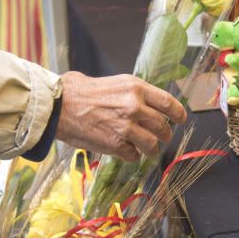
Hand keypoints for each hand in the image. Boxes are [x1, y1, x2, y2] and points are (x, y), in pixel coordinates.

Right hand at [56, 72, 187, 161]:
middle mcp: (135, 106)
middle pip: (163, 127)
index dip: (178, 114)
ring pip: (152, 145)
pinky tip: (125, 150)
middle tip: (160, 137)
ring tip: (144, 148)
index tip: (180, 119)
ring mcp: (126, 127)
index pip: (169, 103)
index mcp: (136, 88)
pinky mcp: (115, 145)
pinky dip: (131, 156)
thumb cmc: (79, 91)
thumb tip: (145, 102)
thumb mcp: (113, 82)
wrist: (58, 106)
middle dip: (164, 135)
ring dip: (150, 149)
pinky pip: (134, 155)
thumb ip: (131, 92)